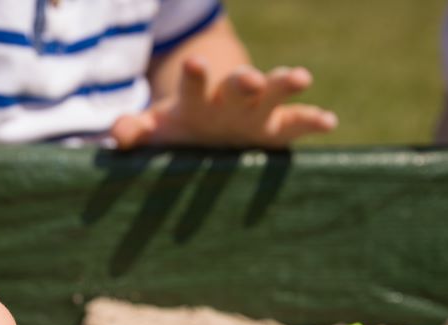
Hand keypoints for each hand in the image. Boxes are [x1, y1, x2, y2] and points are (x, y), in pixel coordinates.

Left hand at [111, 57, 336, 148]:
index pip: (194, 84)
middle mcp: (229, 100)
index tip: (195, 64)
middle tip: (251, 77)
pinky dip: (311, 121)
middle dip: (245, 80)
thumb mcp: (155, 130)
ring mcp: (255, 111)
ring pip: (272, 94)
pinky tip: (329, 121)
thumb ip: (136, 131)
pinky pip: (295, 123)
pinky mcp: (275, 127)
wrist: (207, 120)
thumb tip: (118, 136)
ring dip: (284, 85)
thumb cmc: (178, 127)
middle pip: (238, 84)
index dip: (195, 76)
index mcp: (196, 99)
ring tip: (300, 76)